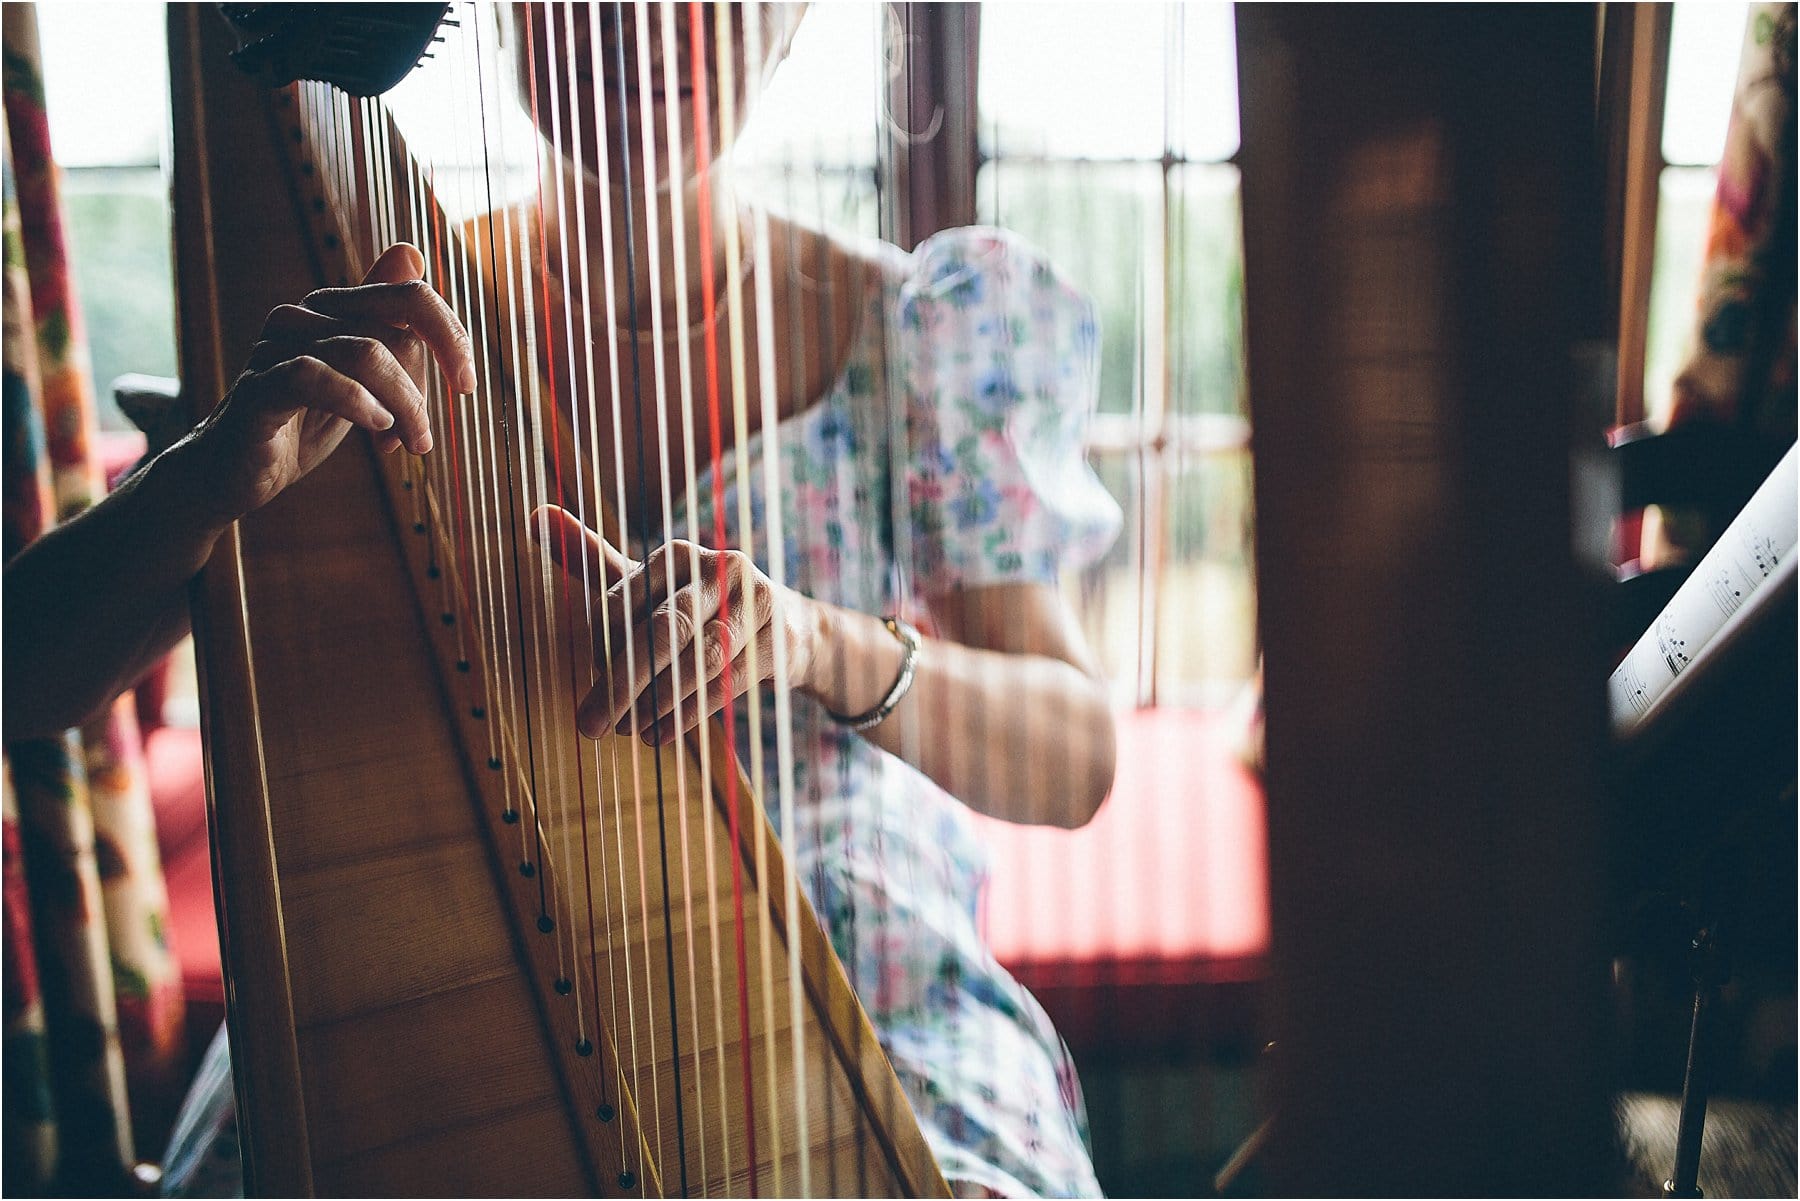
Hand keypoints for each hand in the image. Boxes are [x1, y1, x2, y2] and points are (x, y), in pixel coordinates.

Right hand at [185, 243, 475, 527]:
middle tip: (422, 437)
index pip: (409, 295)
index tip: (467, 384)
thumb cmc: (303, 421)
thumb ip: (388, 326)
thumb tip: (410, 251)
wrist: (240, 471)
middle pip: (394, 333)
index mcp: (331, 309)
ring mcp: (275, 349)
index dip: (450, 336)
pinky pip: (315, 378)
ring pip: (366, 355)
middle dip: (422, 392)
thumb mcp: (360, 377)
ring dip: (403, 406)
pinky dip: (359, 404)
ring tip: (410, 443)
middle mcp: (302, 317)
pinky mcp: (258, 387)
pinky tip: (377, 430)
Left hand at [535, 506, 824, 744]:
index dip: (603, 647)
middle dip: (622, 683)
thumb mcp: (646, 586)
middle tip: (588, 726)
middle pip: (665, 630)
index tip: (590, 680)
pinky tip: (658, 735)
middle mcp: (718, 569)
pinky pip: (727, 683)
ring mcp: (753, 604)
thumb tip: (533, 515)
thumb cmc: (699, 607)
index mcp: (678, 555)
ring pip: (699, 660)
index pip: (625, 601)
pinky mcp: (777, 639)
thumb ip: (590, 557)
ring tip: (627, 731)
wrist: (786, 628)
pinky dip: (687, 715)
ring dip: (658, 702)